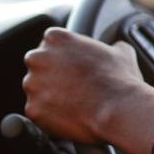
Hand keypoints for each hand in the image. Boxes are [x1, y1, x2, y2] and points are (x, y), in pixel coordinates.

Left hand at [23, 27, 153, 153]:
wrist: (118, 109)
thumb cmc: (119, 79)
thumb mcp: (121, 52)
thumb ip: (110, 45)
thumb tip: (115, 48)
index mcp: (56, 38)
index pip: (50, 42)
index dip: (63, 55)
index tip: (73, 65)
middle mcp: (38, 58)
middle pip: (38, 64)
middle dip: (51, 74)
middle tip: (73, 84)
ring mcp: (32, 85)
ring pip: (36, 89)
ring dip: (49, 95)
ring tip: (74, 102)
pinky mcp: (32, 110)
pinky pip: (38, 111)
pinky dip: (51, 115)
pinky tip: (70, 115)